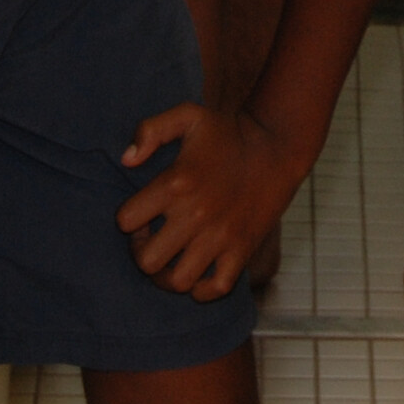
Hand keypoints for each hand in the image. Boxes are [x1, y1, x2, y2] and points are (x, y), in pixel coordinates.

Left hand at [117, 102, 306, 299]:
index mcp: (177, 182)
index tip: (141, 213)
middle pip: (147, 261)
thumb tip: (126, 161)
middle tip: (152, 239)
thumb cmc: (227, 131)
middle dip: (141, 253)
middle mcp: (196, 214)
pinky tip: (198, 271)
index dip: (128, 218)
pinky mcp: (242, 250)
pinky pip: (216, 288)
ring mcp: (221, 236)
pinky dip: (202, 288)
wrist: (276, 146)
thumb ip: (150, 129)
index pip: (126, 220)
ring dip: (167, 274)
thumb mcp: (187, 115)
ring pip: (178, 281)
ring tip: (172, 258)